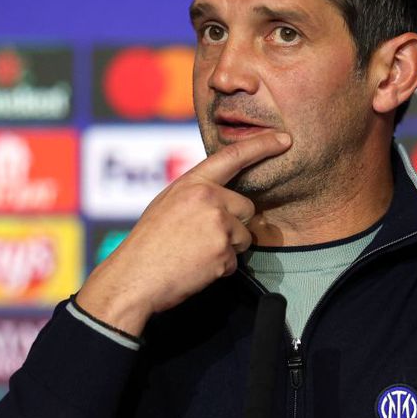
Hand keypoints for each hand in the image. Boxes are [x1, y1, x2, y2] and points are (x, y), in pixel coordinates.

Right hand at [74, 131, 291, 335]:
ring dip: (227, 249)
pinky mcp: (222, 251)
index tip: (283, 140)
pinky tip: (195, 268)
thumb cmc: (147, 244)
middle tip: (202, 238)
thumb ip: (196, 194)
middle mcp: (207, 198)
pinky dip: (219, 268)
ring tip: (195, 253)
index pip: (233, 156)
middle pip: (246, 207)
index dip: (262, 146)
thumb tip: (223, 196)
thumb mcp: (167, 203)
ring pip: (244, 236)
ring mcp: (216, 224)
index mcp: (191, 182)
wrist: (133, 278)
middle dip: (234, 224)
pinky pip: (235, 261)